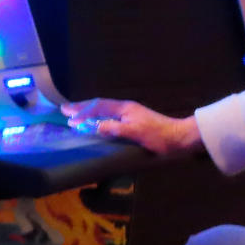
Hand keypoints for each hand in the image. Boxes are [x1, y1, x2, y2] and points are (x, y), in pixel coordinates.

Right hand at [61, 98, 202, 156]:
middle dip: (82, 108)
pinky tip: (96, 124)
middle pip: (100, 106)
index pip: (98, 106)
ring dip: (89, 113)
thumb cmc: (158, 136)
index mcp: (125, 108)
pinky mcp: (134, 123)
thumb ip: (114, 128)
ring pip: (105, 111)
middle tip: (64, 110)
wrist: (180, 138)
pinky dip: (99, 119)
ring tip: (75, 116)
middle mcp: (126, 109)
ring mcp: (131, 115)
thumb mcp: (135, 133)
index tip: (68, 116)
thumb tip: (94, 126)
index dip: (82, 111)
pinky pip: (110, 118)